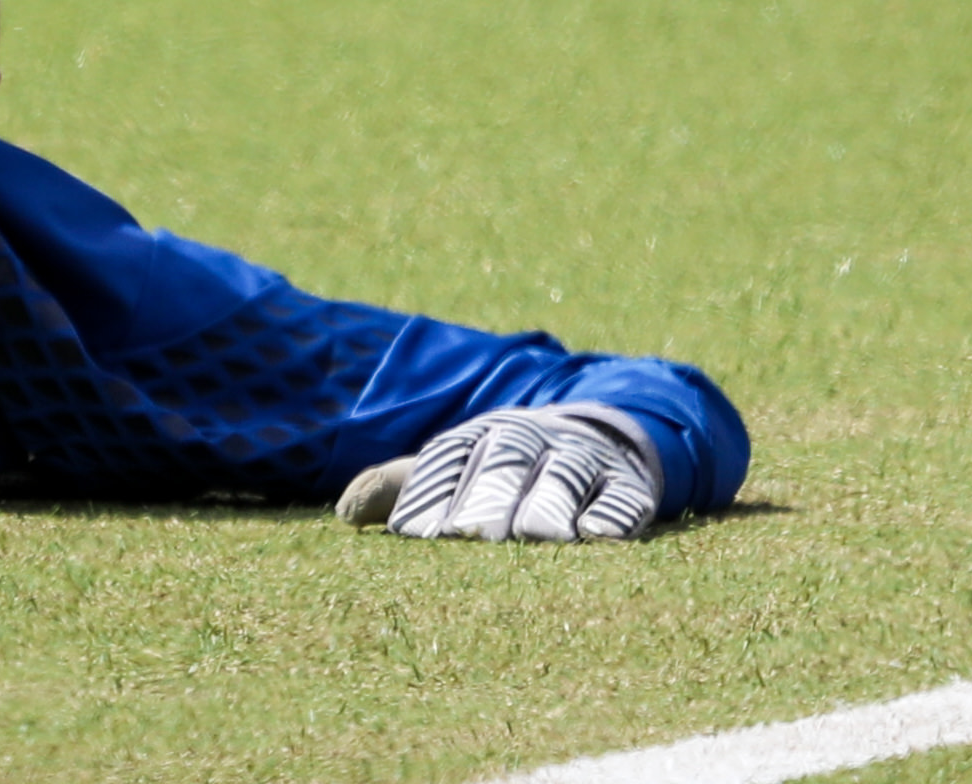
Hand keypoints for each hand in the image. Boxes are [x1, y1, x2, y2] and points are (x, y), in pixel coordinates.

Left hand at [344, 405, 667, 541]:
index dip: (432, 494)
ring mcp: (582, 458)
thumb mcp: (457, 468)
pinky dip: (612, 512)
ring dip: (547, 504)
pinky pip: (623, 496)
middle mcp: (531, 440)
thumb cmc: (507, 468)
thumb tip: (342, 512)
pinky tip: (598, 535)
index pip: (450, 460)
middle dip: (488, 498)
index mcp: (480, 436)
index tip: (413, 535)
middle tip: (471, 536)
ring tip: (533, 536)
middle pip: (505, 464)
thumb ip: (401, 487)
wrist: (600, 436)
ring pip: (564, 476)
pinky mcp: (628, 483)